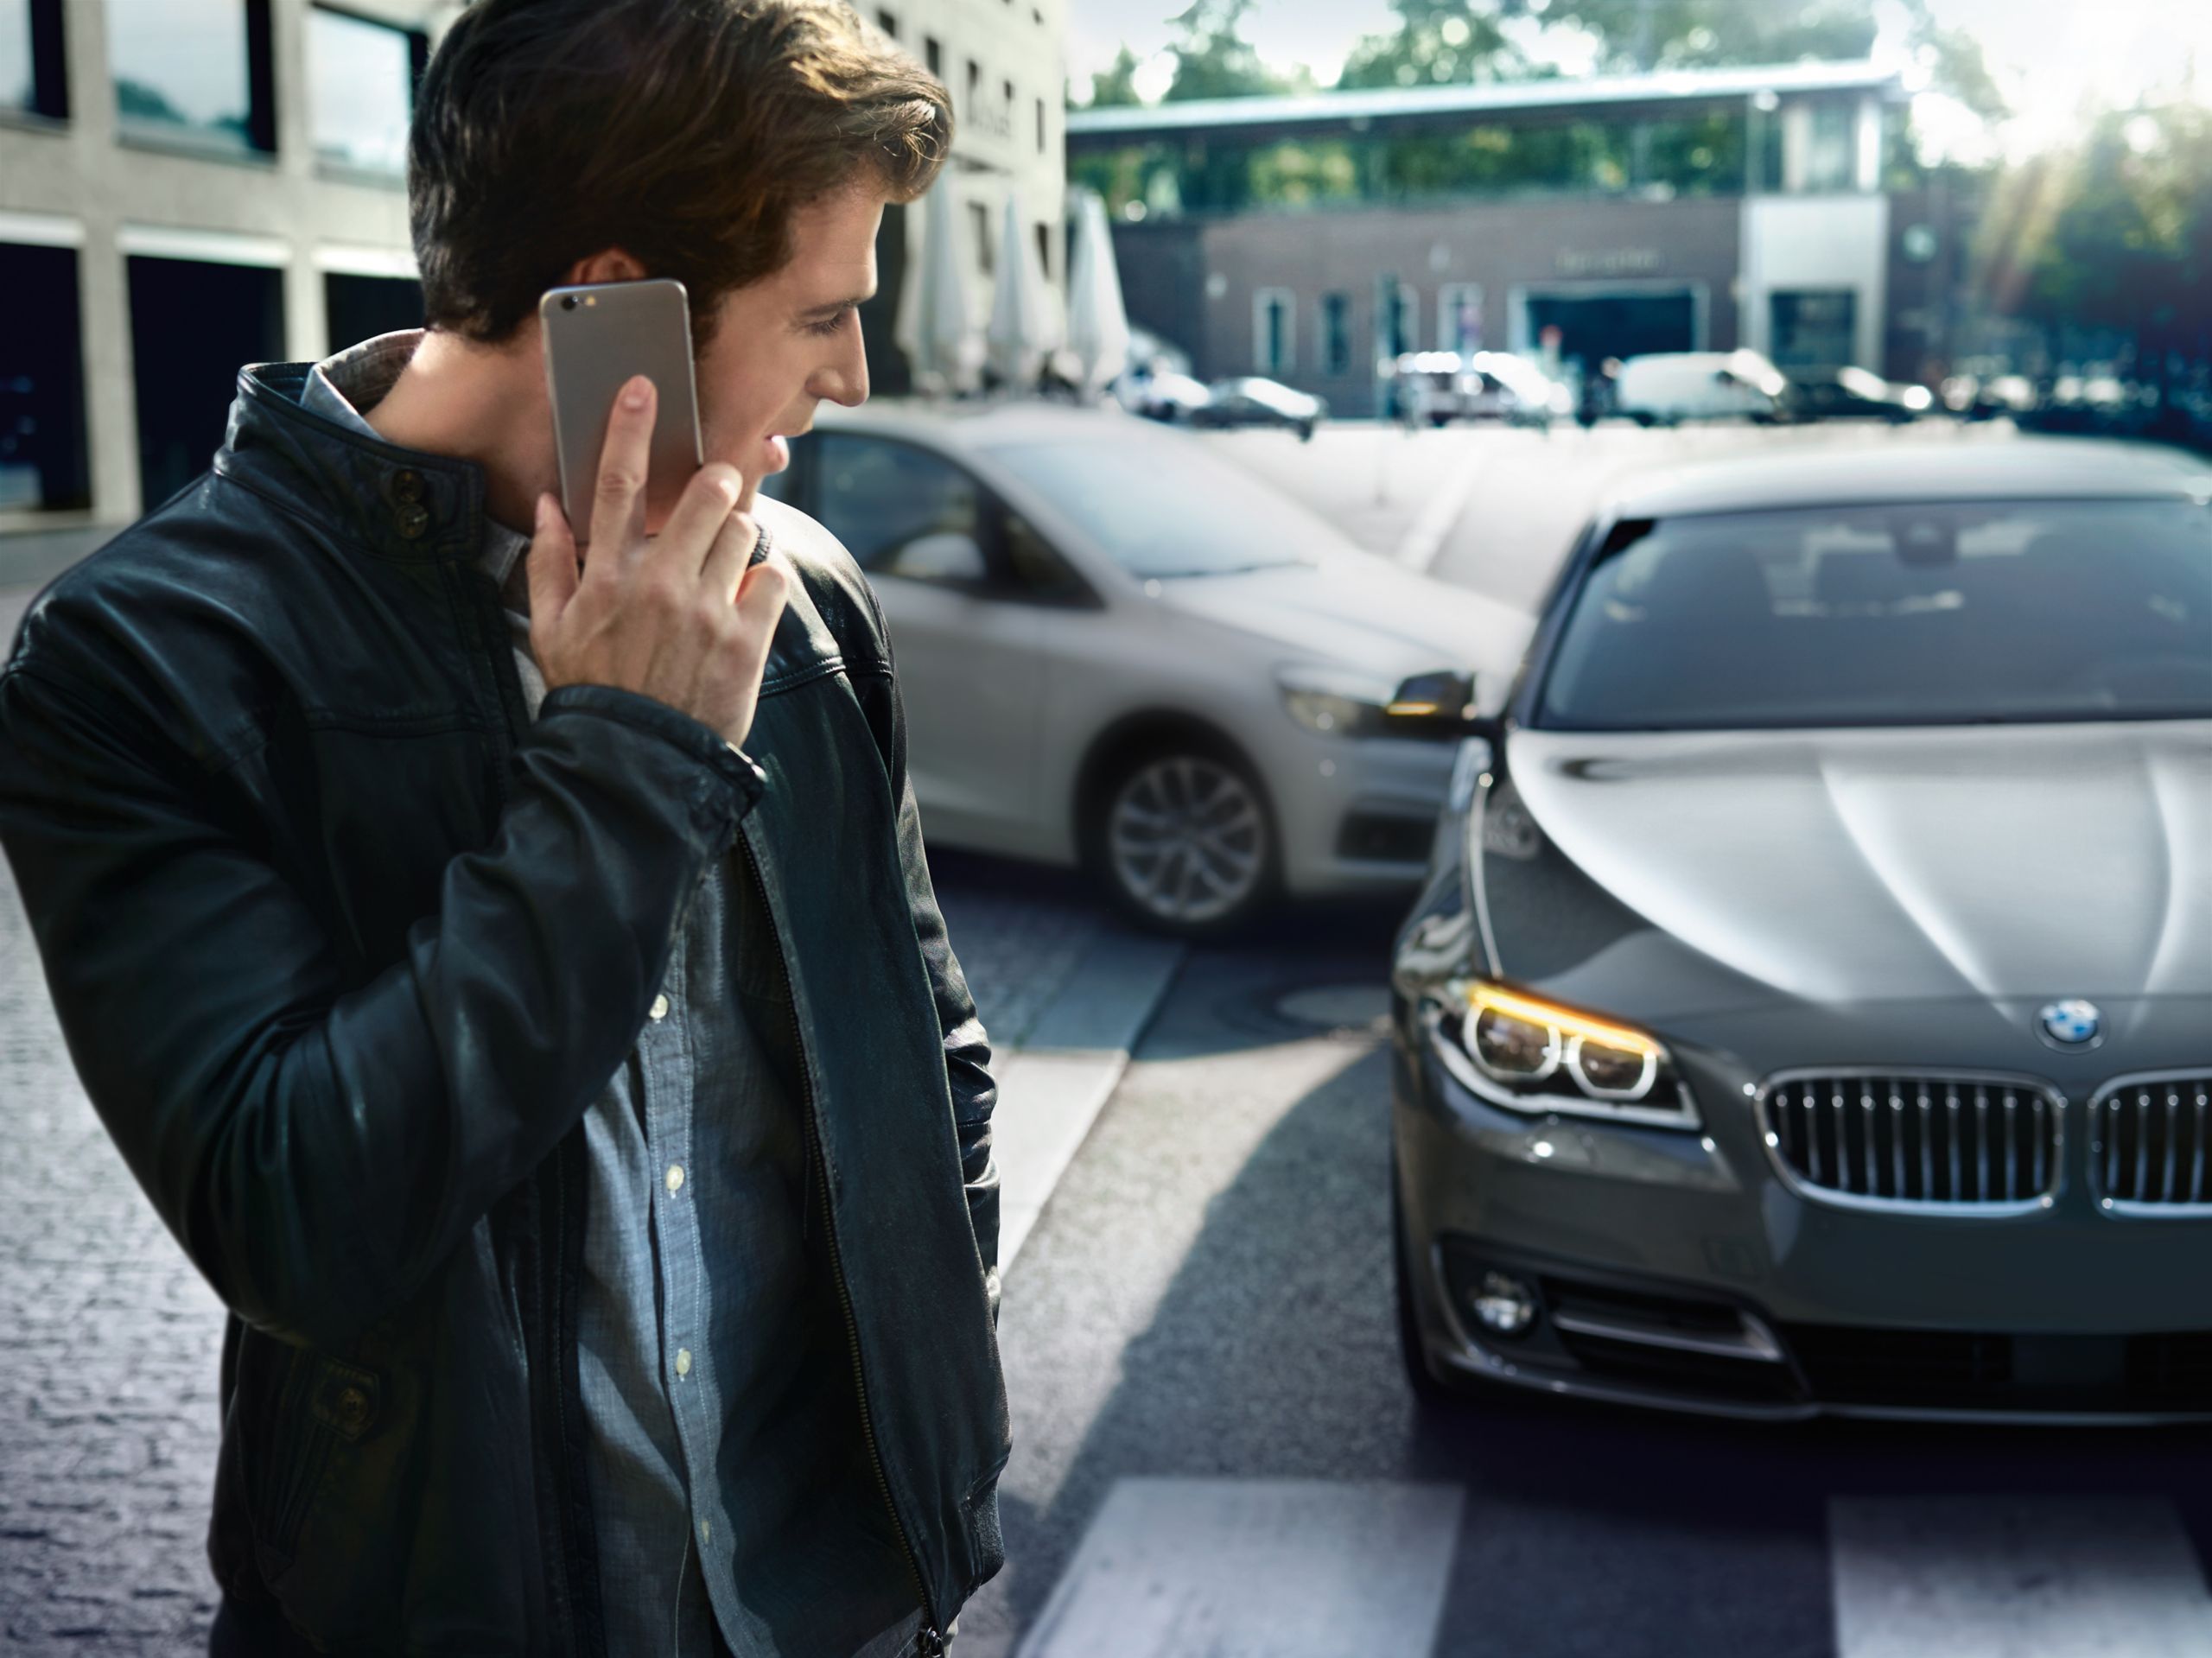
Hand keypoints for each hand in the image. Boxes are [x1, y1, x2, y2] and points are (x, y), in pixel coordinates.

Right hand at [526, 375, 787, 751]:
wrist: (634, 761)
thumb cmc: (590, 690)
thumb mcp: (549, 629)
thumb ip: (547, 562)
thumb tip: (548, 506)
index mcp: (607, 576)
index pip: (617, 485)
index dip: (630, 430)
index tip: (642, 389)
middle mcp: (659, 584)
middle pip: (706, 495)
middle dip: (718, 482)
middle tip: (716, 491)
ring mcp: (707, 611)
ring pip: (744, 531)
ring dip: (737, 534)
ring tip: (720, 563)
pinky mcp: (747, 641)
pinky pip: (773, 578)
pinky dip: (764, 581)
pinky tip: (744, 599)